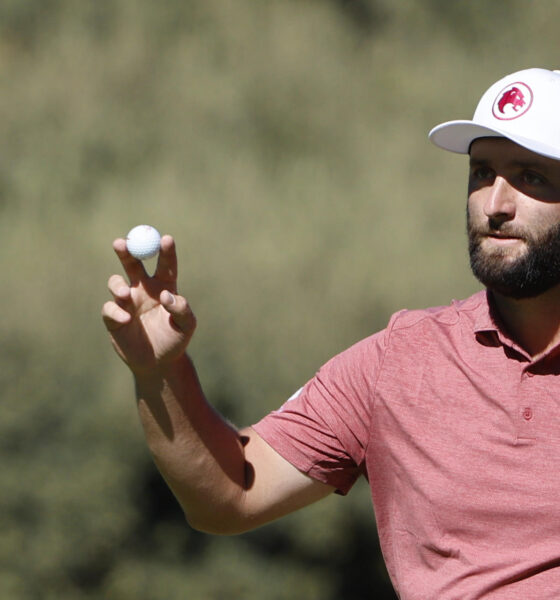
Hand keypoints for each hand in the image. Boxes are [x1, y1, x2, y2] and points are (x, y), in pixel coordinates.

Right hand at [101, 235, 195, 372]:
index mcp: (164, 286)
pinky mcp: (113, 318)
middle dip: (126, 250)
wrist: (159, 363)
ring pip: (115, 283)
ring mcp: (127, 302)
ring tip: (125, 294)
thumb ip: (182, 309)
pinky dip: (116, 312)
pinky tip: (126, 319)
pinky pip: (109, 308)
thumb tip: (167, 295)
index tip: (166, 239)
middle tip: (122, 242)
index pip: (164, 264)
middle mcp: (143, 289)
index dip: (165, 250)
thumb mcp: (187, 326)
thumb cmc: (176, 339)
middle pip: (132, 263)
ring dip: (117, 285)